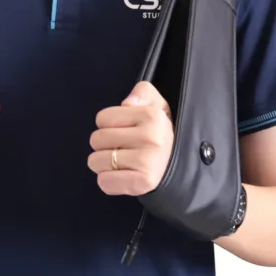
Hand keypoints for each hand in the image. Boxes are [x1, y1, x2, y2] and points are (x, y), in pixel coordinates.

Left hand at [87, 80, 174, 195]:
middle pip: (96, 140)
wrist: (178, 163)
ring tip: (122, 161)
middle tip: (122, 147)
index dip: (108, 124)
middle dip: (104, 144)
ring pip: (96, 161)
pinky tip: (122, 175)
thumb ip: (142, 92)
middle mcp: (150, 137)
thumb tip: (127, 103)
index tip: (124, 129)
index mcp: (151, 115)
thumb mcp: (156, 103)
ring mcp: (147, 162)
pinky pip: (104, 182)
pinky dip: (108, 181)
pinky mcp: (143, 182)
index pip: (102, 118)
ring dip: (103, 164)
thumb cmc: (159, 131)